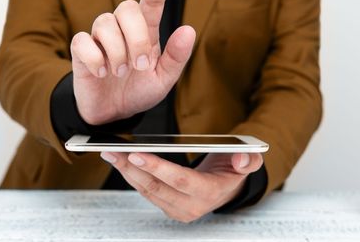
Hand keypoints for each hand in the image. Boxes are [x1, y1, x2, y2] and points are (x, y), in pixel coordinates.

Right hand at [70, 0, 195, 124]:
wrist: (112, 113)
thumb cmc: (138, 90)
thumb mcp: (163, 80)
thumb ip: (176, 58)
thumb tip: (188, 30)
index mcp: (146, 32)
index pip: (152, 1)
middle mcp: (123, 29)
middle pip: (126, 7)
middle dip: (135, 37)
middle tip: (139, 65)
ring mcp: (100, 38)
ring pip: (104, 23)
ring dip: (117, 52)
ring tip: (119, 73)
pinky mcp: (81, 50)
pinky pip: (82, 41)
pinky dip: (95, 59)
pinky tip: (101, 73)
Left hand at [100, 151, 263, 222]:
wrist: (227, 188)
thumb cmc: (232, 170)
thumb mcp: (247, 161)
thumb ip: (248, 160)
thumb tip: (242, 159)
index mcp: (209, 192)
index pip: (179, 180)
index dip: (157, 168)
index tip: (136, 153)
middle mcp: (191, 206)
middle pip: (156, 187)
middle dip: (132, 168)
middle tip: (113, 151)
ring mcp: (177, 209)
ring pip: (146, 190)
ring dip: (126, 172)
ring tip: (111, 153)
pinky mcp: (167, 207)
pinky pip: (146, 192)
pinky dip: (131, 176)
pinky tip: (120, 161)